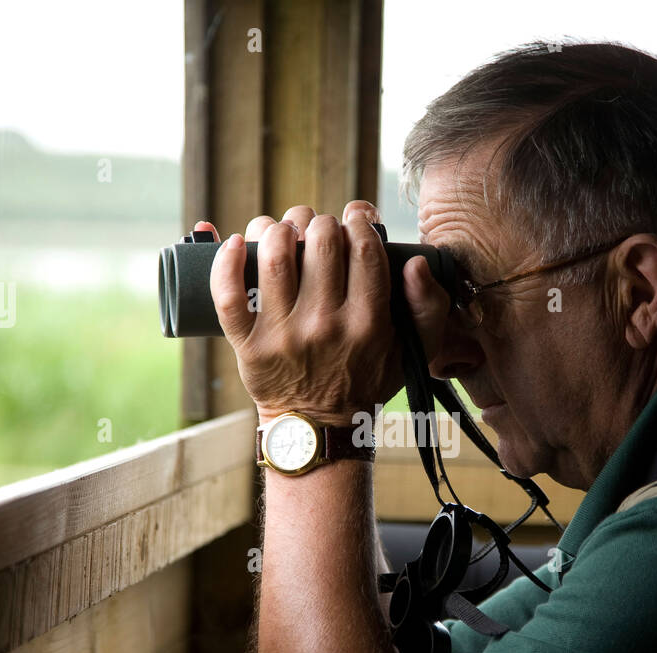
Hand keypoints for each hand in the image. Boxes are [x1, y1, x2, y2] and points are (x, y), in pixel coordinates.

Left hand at [200, 201, 449, 424]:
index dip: (359, 221)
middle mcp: (325, 326)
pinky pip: (229, 294)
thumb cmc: (366, 381)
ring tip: (285, 232)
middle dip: (320, 223)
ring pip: (275, 257)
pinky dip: (227, 260)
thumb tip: (415, 263)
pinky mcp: (249, 345)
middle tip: (319, 230)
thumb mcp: (414, 351)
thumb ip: (428, 307)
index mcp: (368, 324)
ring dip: (278, 229)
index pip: (364, 250)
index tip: (355, 220)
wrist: (319, 428)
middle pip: (320, 244)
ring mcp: (283, 335)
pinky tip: (238, 242)